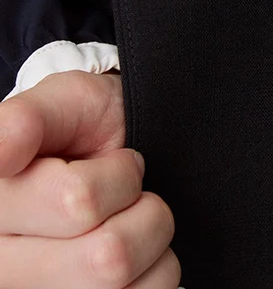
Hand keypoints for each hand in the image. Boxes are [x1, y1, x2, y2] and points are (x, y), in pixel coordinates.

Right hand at [0, 69, 180, 287]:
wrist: (109, 150)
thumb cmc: (79, 126)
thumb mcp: (58, 103)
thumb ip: (27, 118)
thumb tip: (0, 150)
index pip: (79, 203)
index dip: (114, 174)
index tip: (92, 163)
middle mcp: (6, 269)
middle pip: (108, 255)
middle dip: (133, 203)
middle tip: (119, 184)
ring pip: (126, 278)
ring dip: (148, 236)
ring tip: (125, 215)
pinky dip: (157, 270)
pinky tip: (132, 252)